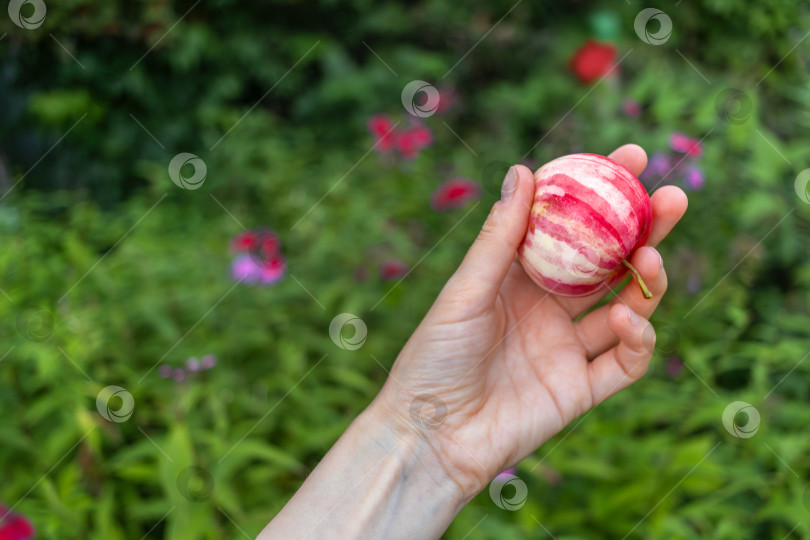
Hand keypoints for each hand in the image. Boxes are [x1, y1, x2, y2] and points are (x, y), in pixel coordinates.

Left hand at [376, 144, 688, 498]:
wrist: (431, 437)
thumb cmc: (433, 359)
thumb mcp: (464, 292)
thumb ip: (497, 239)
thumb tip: (523, 170)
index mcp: (519, 280)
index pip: (570, 228)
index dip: (602, 194)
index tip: (631, 159)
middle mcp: (548, 310)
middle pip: (609, 264)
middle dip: (644, 231)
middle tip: (671, 199)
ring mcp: (567, 349)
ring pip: (626, 308)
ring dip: (647, 282)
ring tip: (648, 259)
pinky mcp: (580, 390)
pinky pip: (624, 362)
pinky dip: (638, 340)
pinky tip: (629, 319)